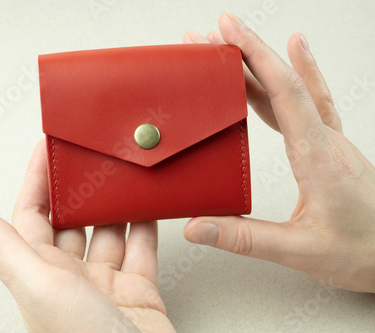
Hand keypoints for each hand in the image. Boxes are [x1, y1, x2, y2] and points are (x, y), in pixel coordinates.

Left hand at [0, 140, 174, 331]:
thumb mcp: (41, 288)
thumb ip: (6, 249)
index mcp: (40, 276)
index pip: (30, 217)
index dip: (36, 182)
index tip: (47, 150)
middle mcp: (70, 279)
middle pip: (73, 221)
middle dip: (81, 189)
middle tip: (90, 157)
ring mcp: (106, 285)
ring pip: (109, 232)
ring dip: (116, 204)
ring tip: (122, 175)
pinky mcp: (139, 292)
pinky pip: (142, 249)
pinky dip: (147, 226)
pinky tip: (149, 206)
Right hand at [183, 13, 374, 292]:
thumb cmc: (361, 252)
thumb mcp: (298, 251)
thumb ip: (244, 238)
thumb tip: (198, 225)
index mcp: (318, 157)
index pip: (284, 93)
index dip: (254, 57)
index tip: (230, 32)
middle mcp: (327, 140)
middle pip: (285, 82)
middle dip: (249, 52)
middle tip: (217, 33)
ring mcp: (331, 141)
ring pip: (296, 89)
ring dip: (264, 64)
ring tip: (234, 46)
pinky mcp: (329, 147)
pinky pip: (312, 99)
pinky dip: (298, 73)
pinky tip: (294, 55)